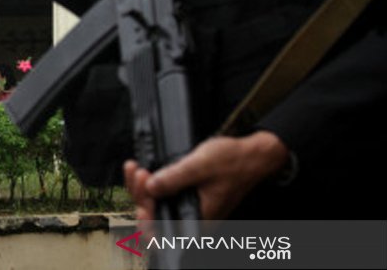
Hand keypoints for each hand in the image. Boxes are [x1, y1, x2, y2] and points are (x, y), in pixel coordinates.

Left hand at [123, 131, 289, 219]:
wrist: (251, 155)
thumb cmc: (233, 162)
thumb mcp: (200, 166)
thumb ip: (175, 178)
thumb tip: (150, 187)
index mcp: (198, 220)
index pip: (163, 230)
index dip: (146, 215)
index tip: (141, 194)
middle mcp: (191, 219)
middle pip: (154, 216)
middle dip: (140, 194)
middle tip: (137, 171)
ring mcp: (186, 207)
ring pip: (154, 205)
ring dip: (141, 187)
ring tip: (135, 168)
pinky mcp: (183, 196)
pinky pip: (161, 195)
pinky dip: (149, 183)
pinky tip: (141, 170)